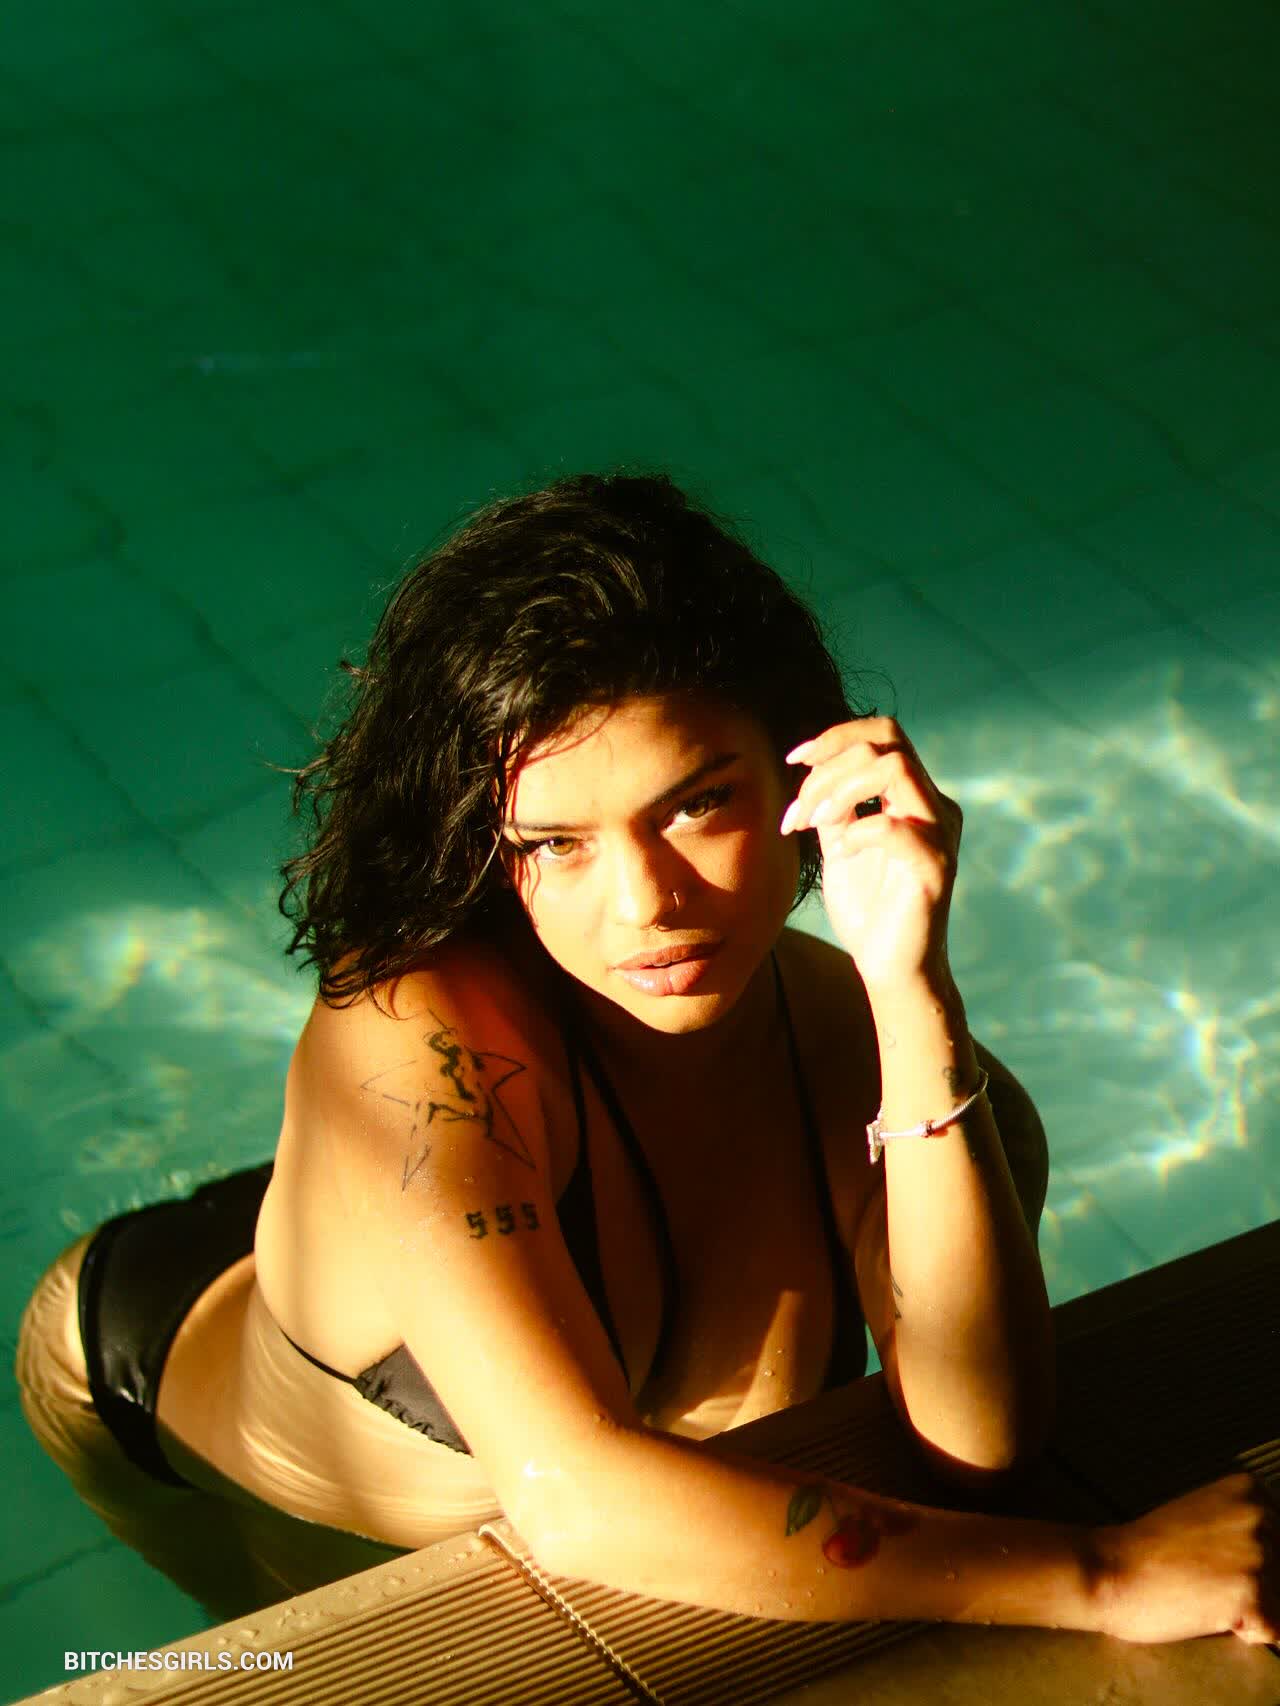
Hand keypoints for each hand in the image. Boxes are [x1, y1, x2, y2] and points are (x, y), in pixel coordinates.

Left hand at [780, 717, 960, 991]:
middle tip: (800, 811)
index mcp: (915, 796)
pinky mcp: (937, 866)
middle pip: (888, 740)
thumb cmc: (867, 908)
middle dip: (830, 766)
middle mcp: (935, 805)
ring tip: (815, 825)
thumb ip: (835, 805)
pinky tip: (841, 855)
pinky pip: (893, 827)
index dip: (835, 736)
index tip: (793, 759)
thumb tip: (813, 768)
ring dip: (840, 789)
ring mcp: (941, 833)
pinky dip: (855, 833)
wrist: (888, 967)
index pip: (884, 734)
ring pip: (895, 767)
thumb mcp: (840, 843)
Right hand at [1096, 1472, 1279, 1644]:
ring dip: (1254, 1610)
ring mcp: (1258, 1554)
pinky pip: (1276, 1631)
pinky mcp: (1252, 1595)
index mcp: (1250, 1490)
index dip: (1262, 1561)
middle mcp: (1261, 1515)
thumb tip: (1277, 1563)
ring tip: (1208, 1595)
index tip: (1221, 1559)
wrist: (1110, 1570)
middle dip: (1260, 1587)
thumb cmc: (1150, 1549)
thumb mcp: (1206, 1516)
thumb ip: (1248, 1527)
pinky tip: (1211, 1611)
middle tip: (1209, 1579)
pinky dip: (1249, 1632)